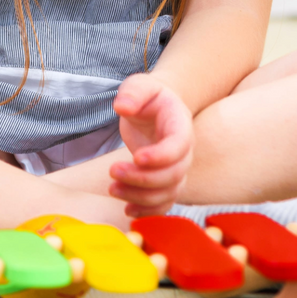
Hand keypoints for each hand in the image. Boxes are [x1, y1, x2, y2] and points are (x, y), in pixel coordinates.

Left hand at [110, 73, 193, 216]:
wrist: (159, 109)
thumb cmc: (149, 97)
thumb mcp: (140, 85)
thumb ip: (133, 92)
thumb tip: (123, 106)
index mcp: (180, 126)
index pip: (179, 146)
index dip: (161, 156)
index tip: (136, 157)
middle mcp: (184, 152)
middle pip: (173, 175)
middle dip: (143, 178)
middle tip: (112, 171)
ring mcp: (177, 169)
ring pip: (168, 193)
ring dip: (140, 197)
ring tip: (112, 188)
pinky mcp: (166, 183)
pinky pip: (164, 203)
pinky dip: (148, 212)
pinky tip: (127, 210)